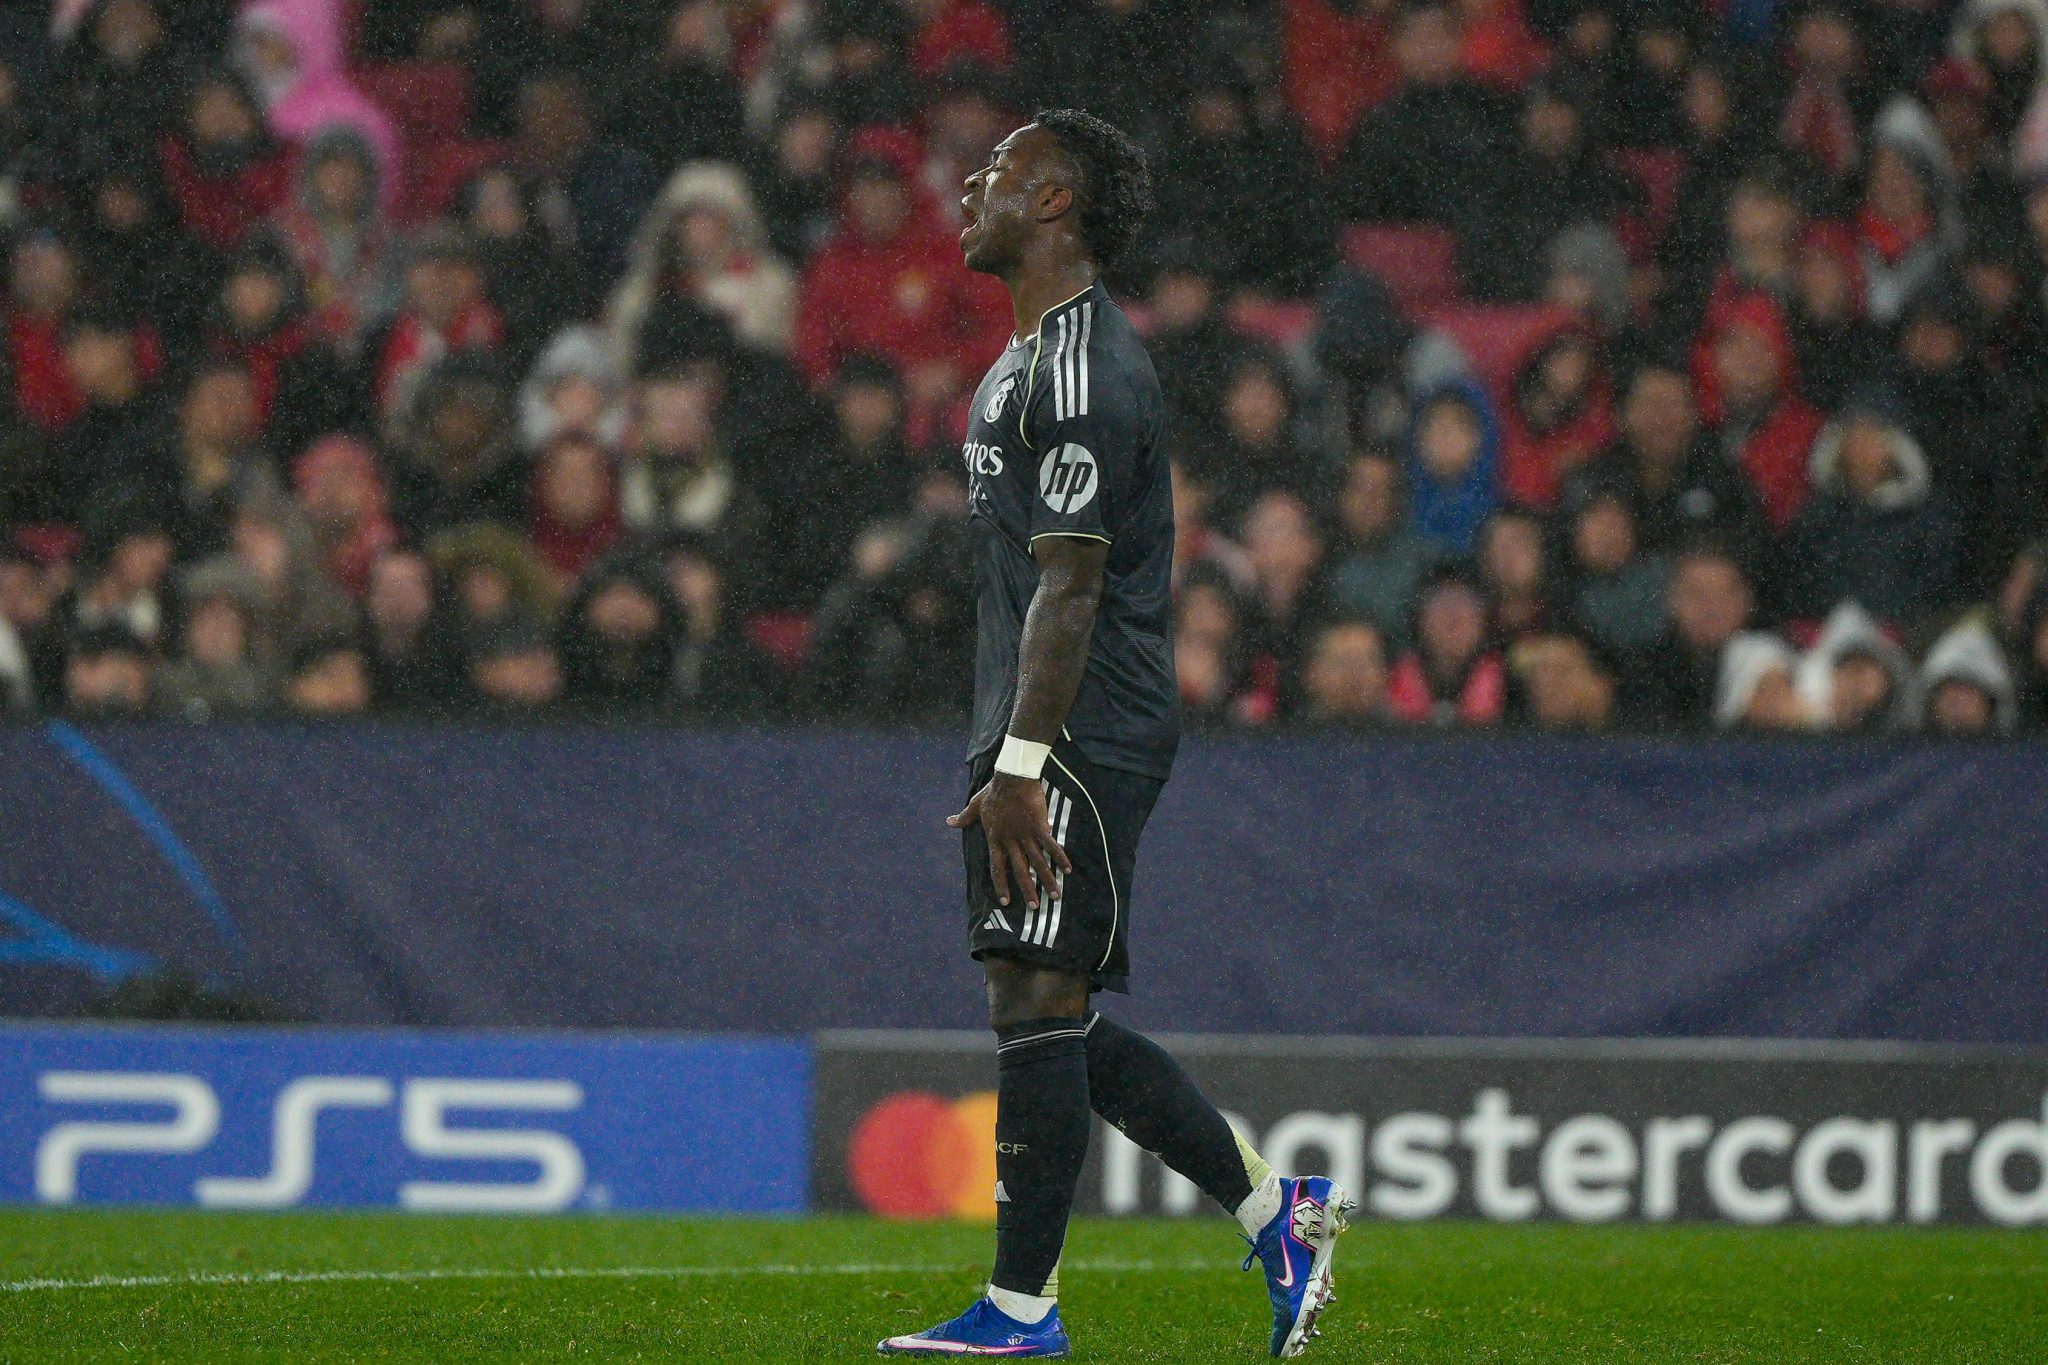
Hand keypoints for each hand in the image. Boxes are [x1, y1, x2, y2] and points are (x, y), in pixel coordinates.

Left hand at [949, 773, 1072, 909]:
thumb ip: (964, 817)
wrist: (1011, 777)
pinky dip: (1060, 858)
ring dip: (1047, 880)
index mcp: (995, 839)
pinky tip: (1068, 870)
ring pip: (1037, 862)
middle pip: (1019, 871)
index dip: (1001, 885)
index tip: (1005, 901)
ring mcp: (1025, 835)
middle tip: (1034, 907)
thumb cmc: (994, 791)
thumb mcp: (976, 805)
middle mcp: (1010, 841)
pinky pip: (1051, 846)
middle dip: (1028, 890)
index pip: (996, 867)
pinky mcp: (1039, 826)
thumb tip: (949, 822)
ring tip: (1055, 895)